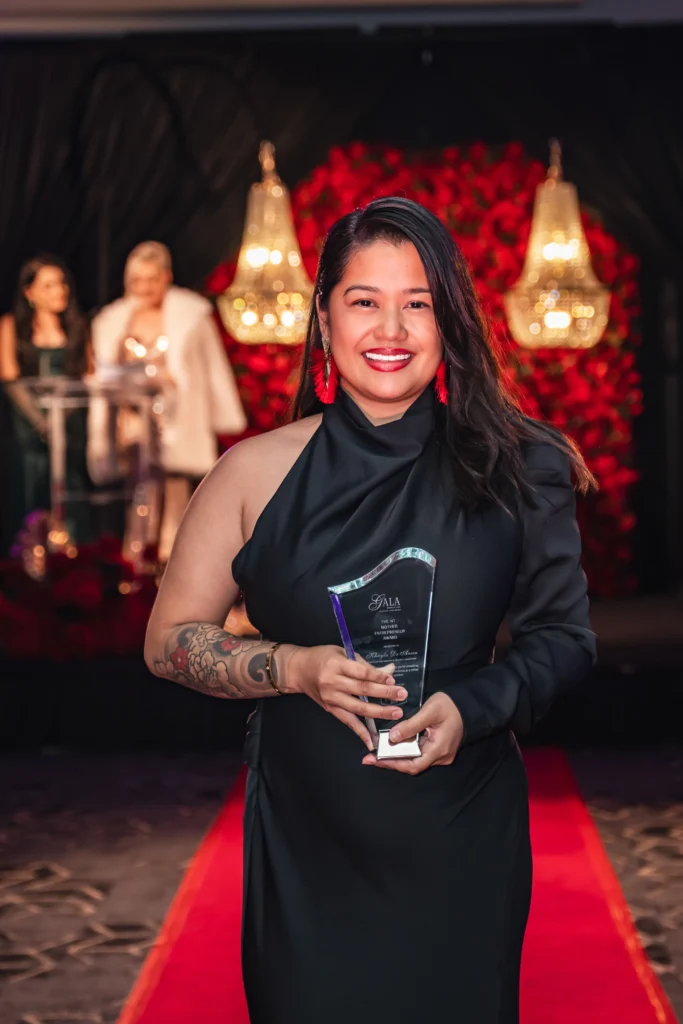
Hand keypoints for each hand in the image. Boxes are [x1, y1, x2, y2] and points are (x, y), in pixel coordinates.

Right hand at [286, 645, 406, 750]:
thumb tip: (389, 671)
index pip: (362, 672)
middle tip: (401, 695)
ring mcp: (331, 698)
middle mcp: (333, 682)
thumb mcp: (342, 653)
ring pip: (358, 708)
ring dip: (378, 712)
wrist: (298, 670)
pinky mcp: (331, 709)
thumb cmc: (321, 657)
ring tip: (395, 713)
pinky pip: (348, 722)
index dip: (379, 677)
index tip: (393, 680)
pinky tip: (372, 740)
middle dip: (384, 693)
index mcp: (337, 665)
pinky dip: (360, 732)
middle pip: (362, 690)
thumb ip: (365, 665)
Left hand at [361, 691, 463, 774]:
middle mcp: (441, 756)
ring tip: (377, 752)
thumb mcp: (429, 711)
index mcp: (439, 749)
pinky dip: (405, 751)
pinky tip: (393, 745)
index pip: (412, 765)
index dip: (392, 764)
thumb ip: (411, 725)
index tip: (374, 760)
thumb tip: (392, 737)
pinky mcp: (439, 748)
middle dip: (390, 762)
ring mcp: (441, 754)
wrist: (470, 703)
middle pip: (412, 765)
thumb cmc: (451, 705)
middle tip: (369, 758)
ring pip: (415, 760)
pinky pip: (420, 753)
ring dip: (397, 756)